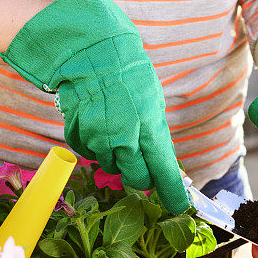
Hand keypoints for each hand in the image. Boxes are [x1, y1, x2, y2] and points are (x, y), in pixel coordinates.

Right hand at [0, 0, 188, 213]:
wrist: (91, 52)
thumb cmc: (128, 75)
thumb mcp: (153, 104)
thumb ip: (156, 136)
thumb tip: (163, 163)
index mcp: (149, 129)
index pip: (164, 172)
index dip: (172, 193)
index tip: (179, 206)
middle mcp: (124, 139)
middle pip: (136, 178)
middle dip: (141, 176)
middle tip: (141, 162)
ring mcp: (98, 139)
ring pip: (111, 167)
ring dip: (117, 157)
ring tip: (117, 128)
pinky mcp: (78, 136)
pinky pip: (90, 153)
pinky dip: (96, 146)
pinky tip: (99, 123)